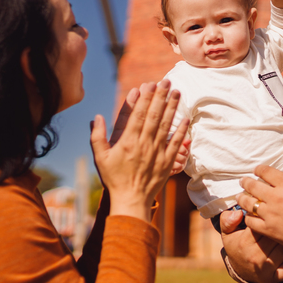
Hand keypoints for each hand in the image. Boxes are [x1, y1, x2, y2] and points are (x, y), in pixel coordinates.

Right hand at [91, 81, 188, 220]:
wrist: (131, 200)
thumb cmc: (114, 179)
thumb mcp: (100, 158)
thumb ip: (97, 136)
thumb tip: (97, 116)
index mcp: (128, 141)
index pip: (139, 114)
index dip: (145, 98)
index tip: (150, 84)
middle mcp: (145, 144)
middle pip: (155, 115)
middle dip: (161, 96)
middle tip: (167, 81)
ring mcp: (158, 152)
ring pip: (166, 125)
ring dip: (172, 108)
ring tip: (177, 92)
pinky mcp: (167, 161)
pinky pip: (176, 143)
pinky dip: (182, 130)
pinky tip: (185, 118)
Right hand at [218, 208, 282, 282]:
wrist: (240, 270)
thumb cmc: (237, 245)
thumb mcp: (228, 233)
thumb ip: (227, 220)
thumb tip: (238, 212)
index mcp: (244, 242)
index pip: (262, 224)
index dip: (270, 216)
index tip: (276, 210)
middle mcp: (255, 256)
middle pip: (276, 236)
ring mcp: (265, 268)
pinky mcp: (274, 278)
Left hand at [238, 164, 282, 251]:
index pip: (266, 172)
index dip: (259, 169)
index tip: (256, 170)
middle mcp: (275, 197)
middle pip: (253, 185)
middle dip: (245, 182)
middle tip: (242, 181)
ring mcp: (270, 214)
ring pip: (248, 203)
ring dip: (242, 198)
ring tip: (239, 197)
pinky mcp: (269, 229)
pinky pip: (251, 221)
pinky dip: (248, 217)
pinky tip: (248, 215)